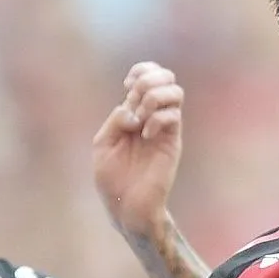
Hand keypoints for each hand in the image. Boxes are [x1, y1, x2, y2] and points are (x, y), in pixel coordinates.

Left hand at [93, 62, 184, 240]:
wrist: (126, 206)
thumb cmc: (113, 179)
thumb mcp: (103, 144)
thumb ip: (115, 121)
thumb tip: (132, 109)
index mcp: (135, 112)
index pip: (149, 75)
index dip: (141, 71)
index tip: (127, 87)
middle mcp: (152, 116)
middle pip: (167, 77)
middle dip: (149, 80)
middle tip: (135, 100)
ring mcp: (164, 129)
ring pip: (176, 92)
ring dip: (155, 97)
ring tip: (142, 117)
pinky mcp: (172, 143)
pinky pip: (173, 117)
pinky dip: (157, 119)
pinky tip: (146, 136)